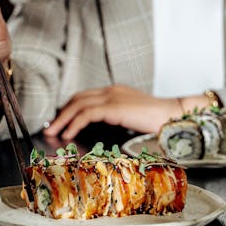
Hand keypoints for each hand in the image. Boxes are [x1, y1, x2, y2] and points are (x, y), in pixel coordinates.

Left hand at [43, 84, 182, 139]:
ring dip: (62, 119)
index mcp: (114, 92)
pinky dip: (74, 123)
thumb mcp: (131, 118)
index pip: (84, 97)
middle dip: (61, 113)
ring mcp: (112, 97)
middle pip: (77, 99)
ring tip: (53, 132)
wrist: (175, 117)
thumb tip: (98, 132)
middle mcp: (111, 91)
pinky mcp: (114, 107)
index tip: (59, 122)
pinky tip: (68, 134)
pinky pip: (86, 114)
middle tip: (50, 127)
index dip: (69, 109)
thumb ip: (115, 119)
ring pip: (78, 105)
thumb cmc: (158, 122)